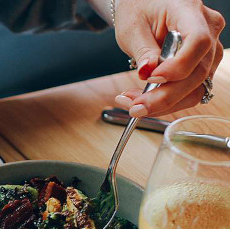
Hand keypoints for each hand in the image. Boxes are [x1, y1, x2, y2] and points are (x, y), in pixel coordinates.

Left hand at [112, 0, 223, 116]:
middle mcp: (208, 29)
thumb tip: (148, 72)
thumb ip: (143, 49)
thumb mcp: (132, 27)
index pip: (198, 41)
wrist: (145, 6)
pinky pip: (191, 90)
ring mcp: (208, 49)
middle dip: (164, 96)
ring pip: (196, 87)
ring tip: (133, 104)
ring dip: (164, 103)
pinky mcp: (202, 64)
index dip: (178, 66)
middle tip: (134, 106)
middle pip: (198, 71)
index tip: (152, 78)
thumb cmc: (139, 9)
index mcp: (189, 11)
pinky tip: (144, 101)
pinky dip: (167, 101)